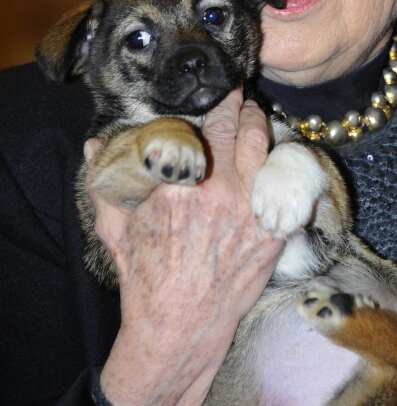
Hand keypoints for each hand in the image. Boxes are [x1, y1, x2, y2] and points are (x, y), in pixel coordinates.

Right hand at [89, 90, 283, 405]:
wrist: (179, 327)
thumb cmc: (145, 274)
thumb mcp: (116, 226)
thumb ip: (105, 180)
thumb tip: (94, 144)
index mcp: (179, 183)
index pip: (207, 123)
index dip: (217, 101)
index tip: (220, 89)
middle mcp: (220, 190)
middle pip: (241, 127)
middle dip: (242, 106)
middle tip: (241, 96)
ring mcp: (251, 210)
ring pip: (266, 147)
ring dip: (262, 126)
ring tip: (256, 117)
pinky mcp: (272, 231)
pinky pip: (283, 182)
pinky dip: (279, 163)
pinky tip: (273, 155)